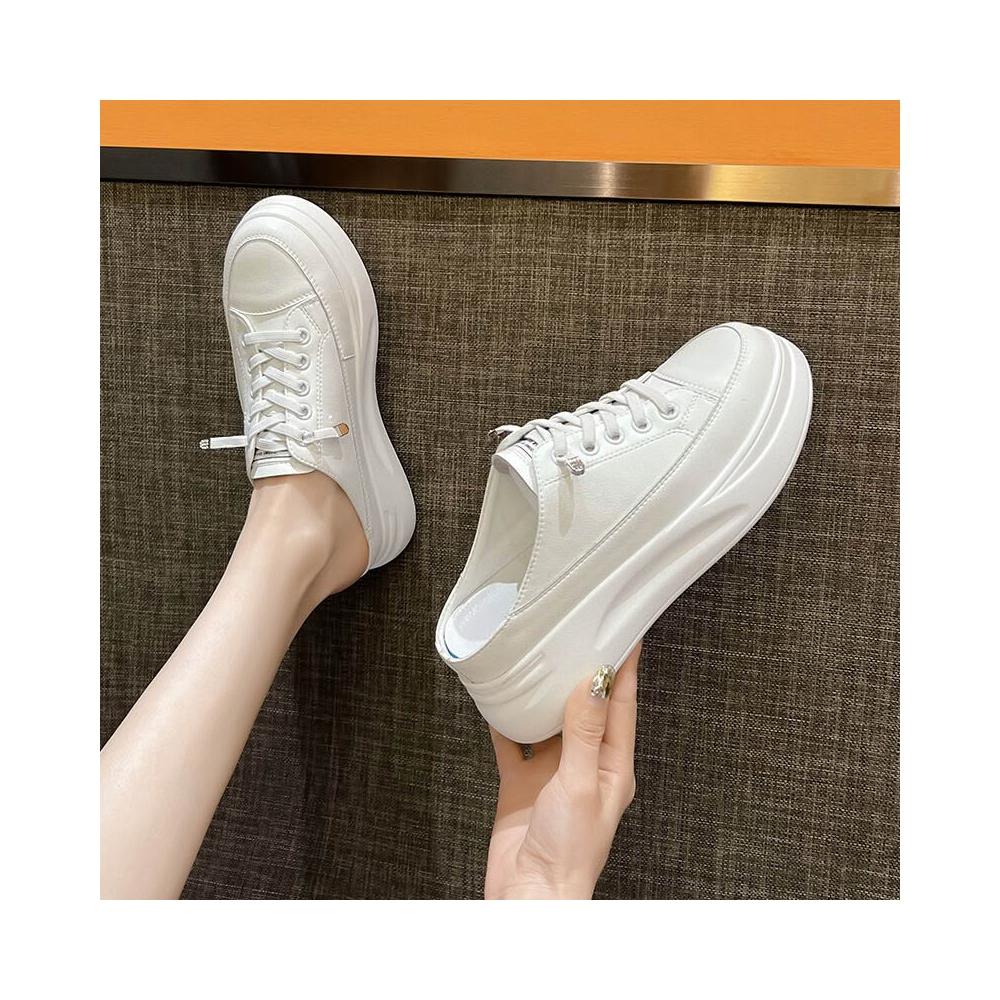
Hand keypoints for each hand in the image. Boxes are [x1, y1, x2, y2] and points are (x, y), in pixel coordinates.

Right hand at [484, 643, 640, 898]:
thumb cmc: (569, 853)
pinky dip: (506, 721)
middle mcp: (583, 766)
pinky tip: (499, 700)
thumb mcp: (579, 783)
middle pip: (586, 708)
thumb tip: (593, 682)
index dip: (625, 667)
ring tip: (537, 657)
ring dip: (543, 693)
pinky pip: (512, 744)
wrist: (529, 898)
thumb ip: (583, 731)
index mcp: (611, 767)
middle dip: (582, 671)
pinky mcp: (521, 785)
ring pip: (548, 721)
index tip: (626, 631)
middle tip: (576, 632)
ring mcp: (551, 775)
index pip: (622, 705)